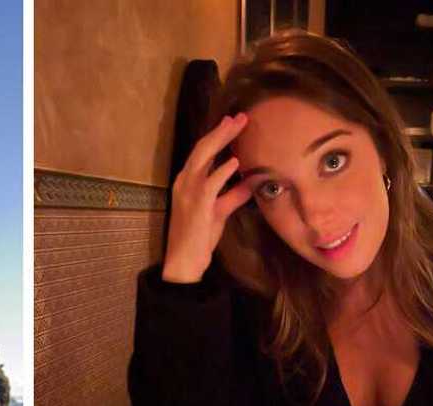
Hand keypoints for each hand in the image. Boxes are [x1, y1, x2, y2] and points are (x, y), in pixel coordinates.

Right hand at [162, 113, 253, 282]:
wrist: (183, 260)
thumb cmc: (198, 237)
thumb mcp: (219, 212)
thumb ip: (232, 196)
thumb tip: (249, 183)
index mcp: (186, 181)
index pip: (202, 152)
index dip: (217, 136)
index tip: (232, 122)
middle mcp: (184, 182)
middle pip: (202, 148)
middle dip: (221, 131)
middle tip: (240, 117)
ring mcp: (188, 192)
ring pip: (203, 158)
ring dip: (221, 140)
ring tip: (238, 126)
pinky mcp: (197, 205)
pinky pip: (210, 184)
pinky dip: (222, 171)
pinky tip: (235, 162)